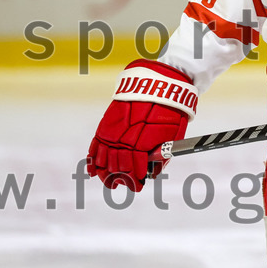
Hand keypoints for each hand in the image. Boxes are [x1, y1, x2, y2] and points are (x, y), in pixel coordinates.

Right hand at [87, 59, 197, 190]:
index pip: (135, 169)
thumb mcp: (173, 134)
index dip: (135, 179)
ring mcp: (113, 132)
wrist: (158, 82)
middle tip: (124, 185)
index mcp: (142, 143)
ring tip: (110, 182)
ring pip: (104, 159)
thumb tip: (154, 172)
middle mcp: (125, 139)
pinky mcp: (106, 125)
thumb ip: (162, 154)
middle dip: (121, 179)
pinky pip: (95, 146)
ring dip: (106, 173)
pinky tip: (93, 170)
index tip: (138, 185)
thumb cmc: (170, 109)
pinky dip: (93, 160)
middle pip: (118, 166)